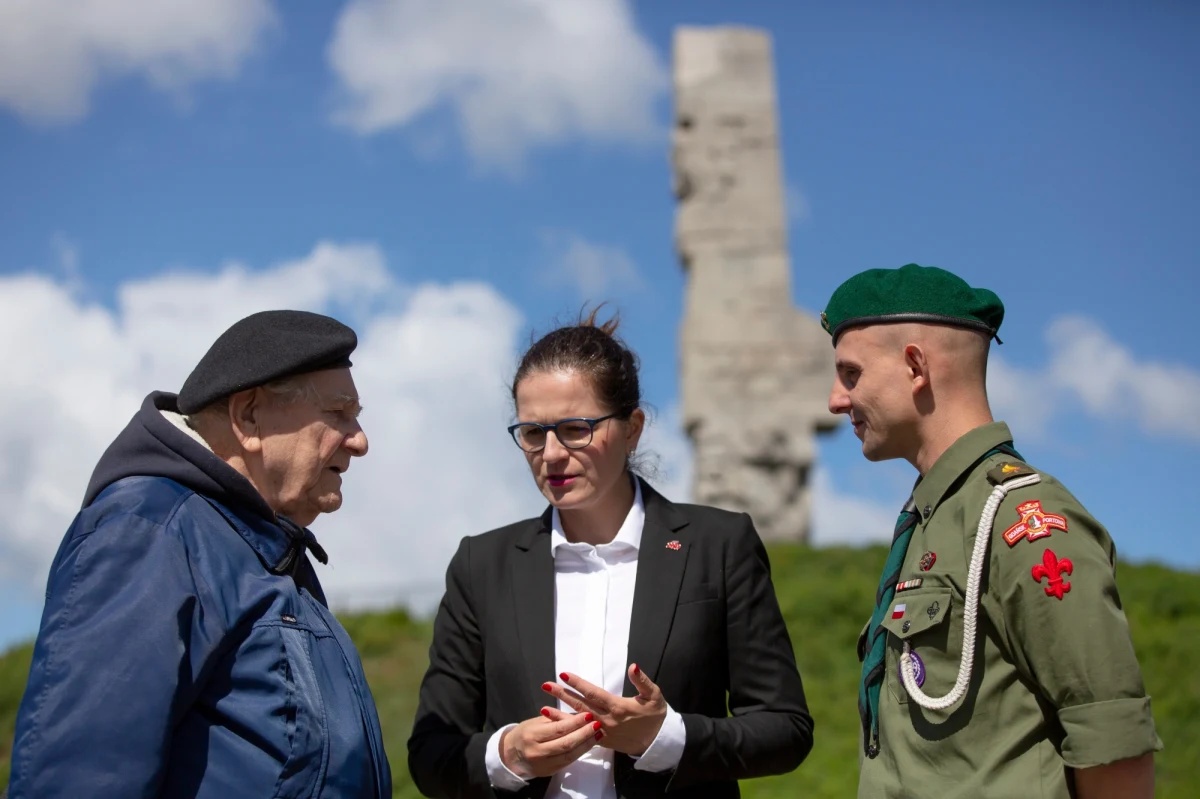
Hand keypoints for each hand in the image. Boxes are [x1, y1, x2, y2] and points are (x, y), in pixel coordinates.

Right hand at [499, 707, 604, 779]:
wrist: (512, 755)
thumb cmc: (525, 733)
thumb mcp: (536, 722)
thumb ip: (555, 719)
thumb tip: (577, 714)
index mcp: (532, 735)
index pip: (558, 729)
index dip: (575, 722)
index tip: (588, 715)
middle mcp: (537, 751)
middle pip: (566, 743)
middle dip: (584, 733)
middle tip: (597, 724)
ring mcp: (543, 764)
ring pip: (569, 755)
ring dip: (586, 744)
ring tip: (598, 734)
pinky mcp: (549, 772)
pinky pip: (568, 761)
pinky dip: (580, 752)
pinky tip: (589, 744)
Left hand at [542, 664, 666, 755]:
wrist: (657, 742)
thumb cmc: (655, 715)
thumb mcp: (654, 695)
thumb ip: (642, 681)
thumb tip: (633, 666)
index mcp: (618, 707)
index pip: (594, 693)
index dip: (579, 684)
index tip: (564, 674)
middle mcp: (607, 720)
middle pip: (581, 706)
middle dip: (563, 695)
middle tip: (547, 685)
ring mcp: (603, 732)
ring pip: (578, 722)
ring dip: (560, 714)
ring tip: (543, 708)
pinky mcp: (601, 741)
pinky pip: (582, 735)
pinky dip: (568, 729)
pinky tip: (556, 724)